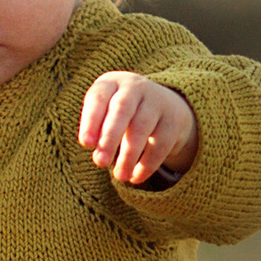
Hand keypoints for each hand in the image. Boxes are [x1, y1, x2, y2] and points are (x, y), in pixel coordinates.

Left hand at [78, 69, 197, 185]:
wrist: (165, 103)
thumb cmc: (122, 112)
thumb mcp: (106, 111)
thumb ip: (97, 128)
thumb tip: (97, 153)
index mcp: (111, 83)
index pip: (98, 98)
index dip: (91, 120)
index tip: (85, 144)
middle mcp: (135, 87)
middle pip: (122, 109)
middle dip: (110, 137)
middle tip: (100, 163)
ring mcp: (157, 101)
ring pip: (141, 128)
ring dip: (129, 155)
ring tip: (120, 176)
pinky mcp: (174, 119)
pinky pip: (161, 143)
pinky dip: (147, 163)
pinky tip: (136, 177)